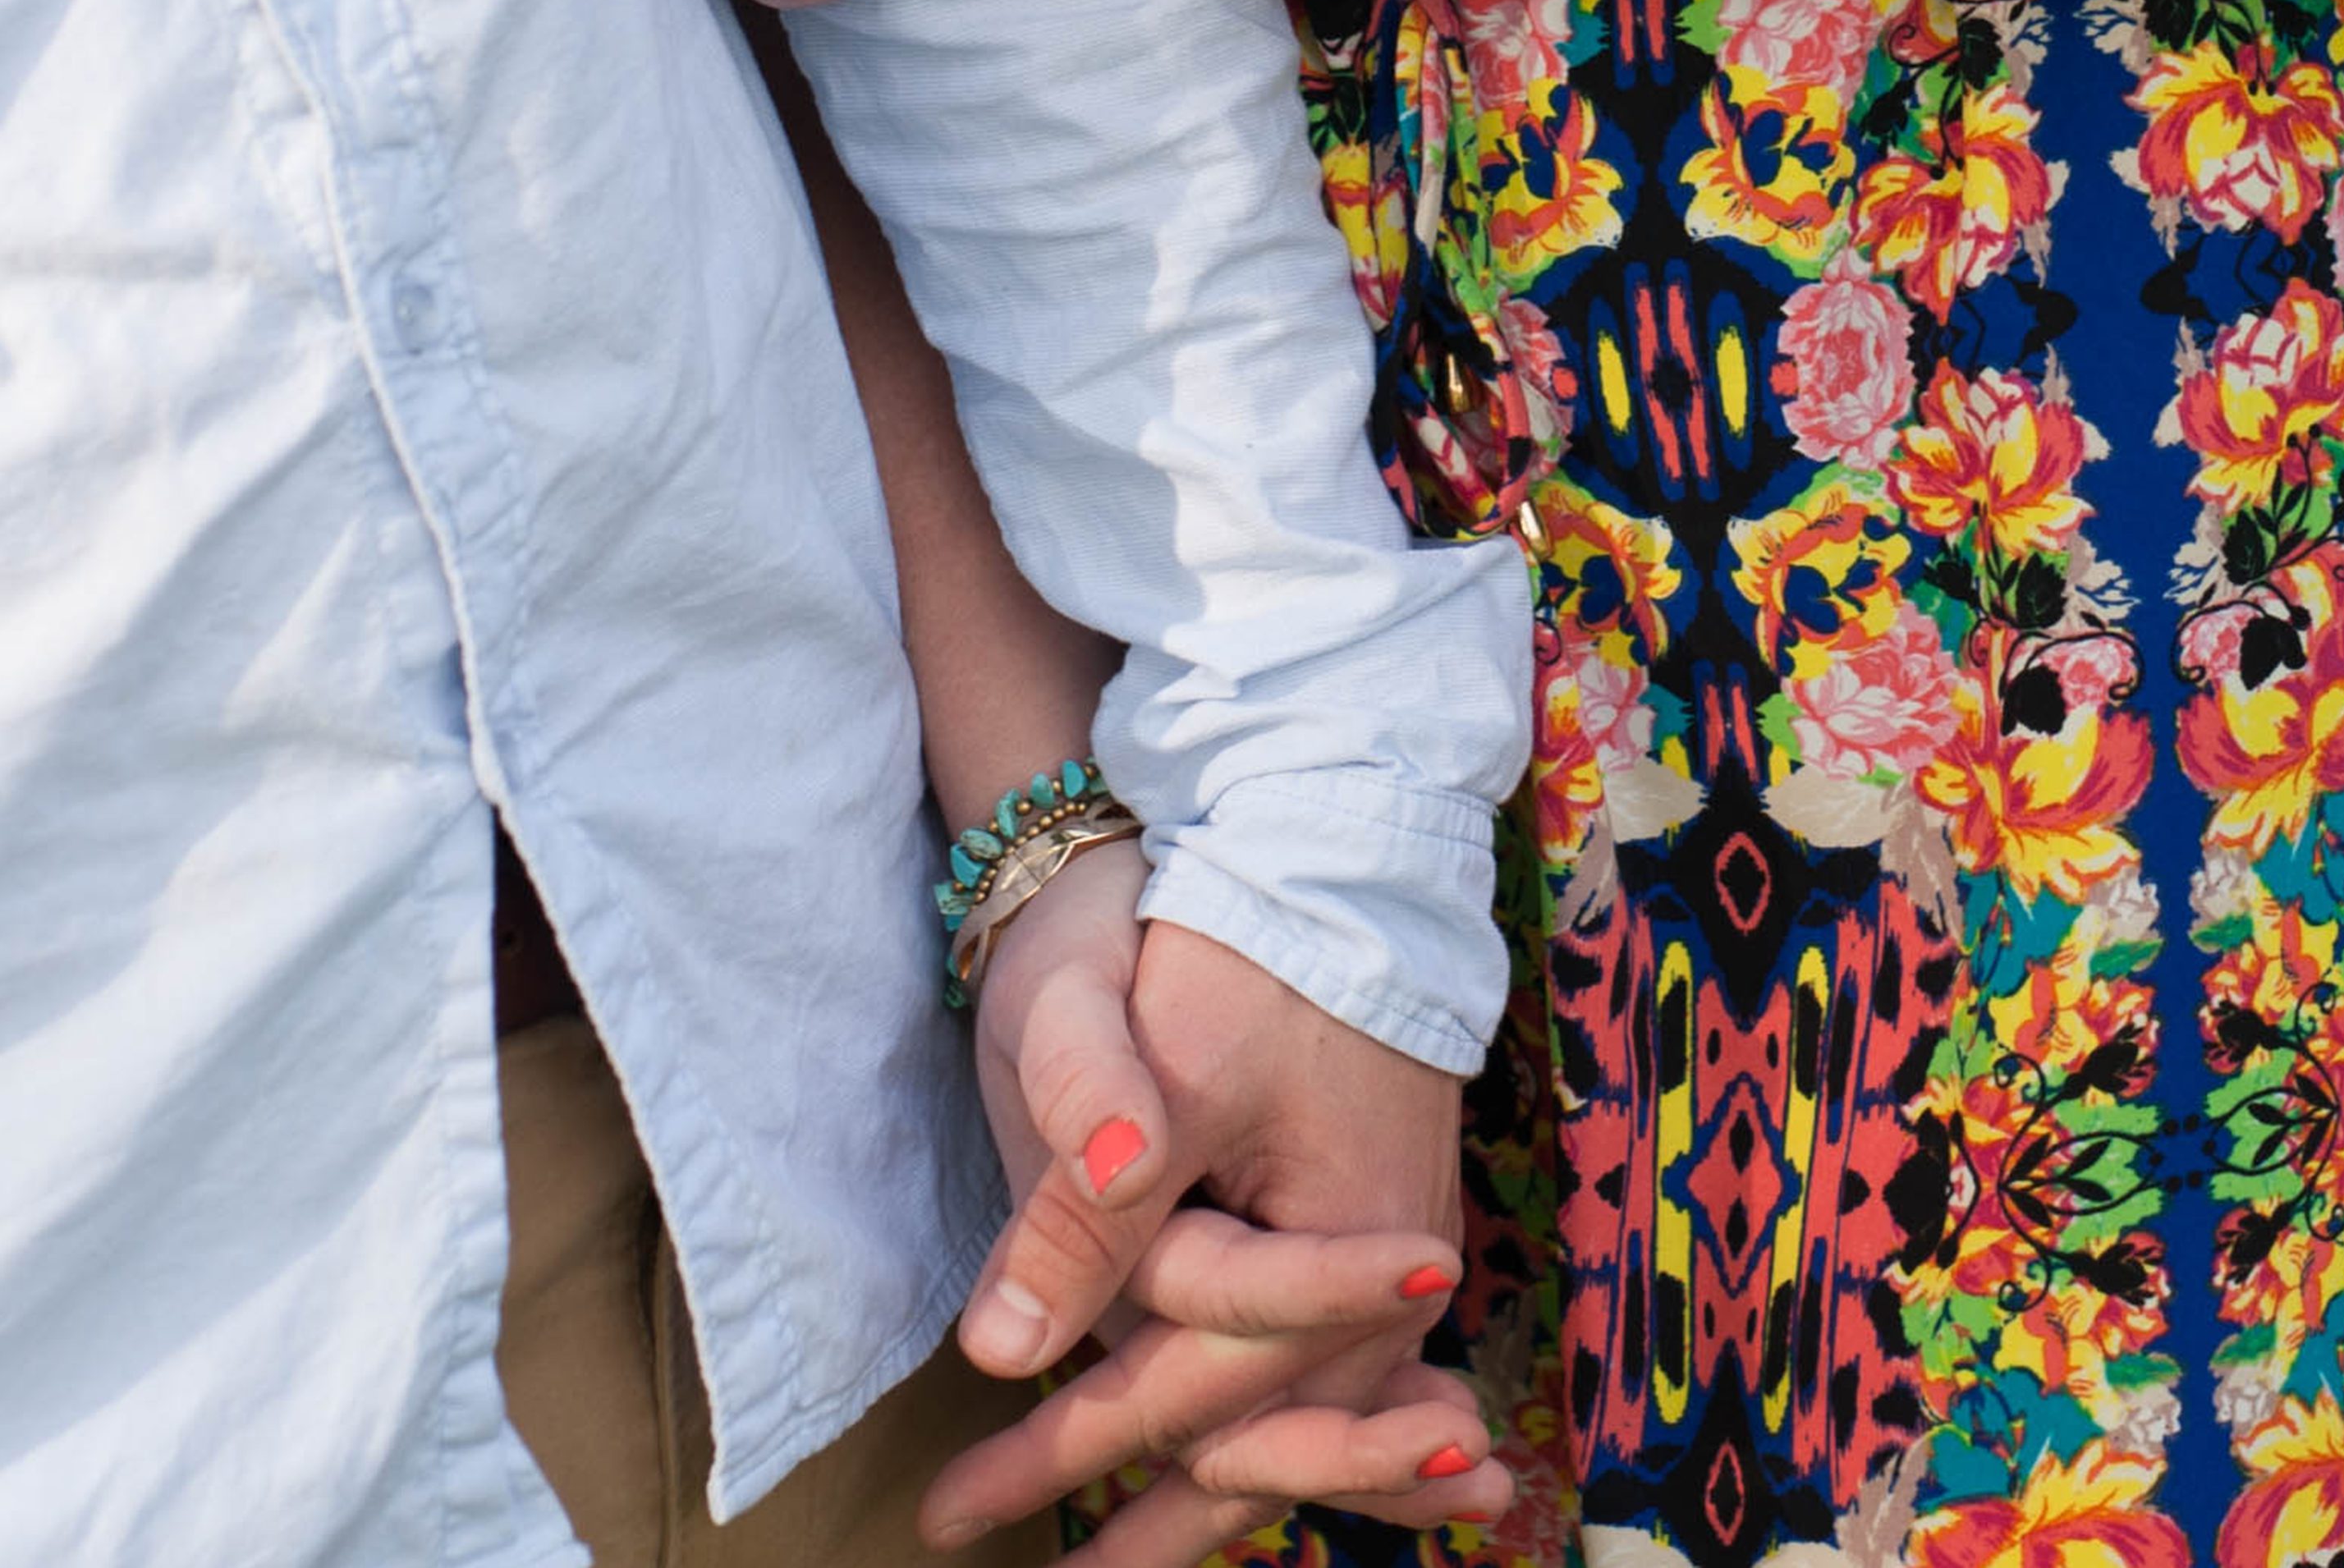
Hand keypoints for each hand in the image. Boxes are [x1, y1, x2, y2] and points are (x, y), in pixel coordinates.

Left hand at [938, 901, 1515, 1561]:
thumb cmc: (1228, 944)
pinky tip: (1245, 1487)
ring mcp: (1395, 1265)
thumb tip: (1006, 1352)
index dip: (1060, 1453)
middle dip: (1137, 1525)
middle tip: (1005, 1560)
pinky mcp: (1374, 1242)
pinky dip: (1291, 1446)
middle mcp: (1394, 1279)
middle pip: (1254, 1439)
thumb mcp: (1142, 1061)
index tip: (948, 1509)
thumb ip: (1082, 1211)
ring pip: (1296, 1428)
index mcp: (1351, 1242)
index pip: (1185, 1385)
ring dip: (1208, 1503)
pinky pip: (1329, 1379)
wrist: (1323, 846)